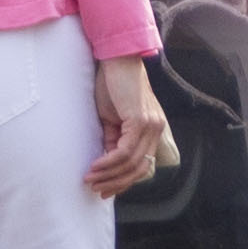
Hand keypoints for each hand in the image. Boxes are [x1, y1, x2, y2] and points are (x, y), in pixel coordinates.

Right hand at [90, 56, 175, 197]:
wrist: (116, 58)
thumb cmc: (113, 84)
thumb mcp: (111, 117)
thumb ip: (113, 138)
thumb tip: (107, 160)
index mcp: (152, 130)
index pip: (142, 164)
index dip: (124, 181)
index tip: (105, 189)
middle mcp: (156, 130)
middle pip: (139, 169)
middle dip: (116, 183)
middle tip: (97, 189)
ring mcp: (150, 126)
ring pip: (132, 163)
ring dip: (109, 175)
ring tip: (91, 179)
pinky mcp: (140, 121)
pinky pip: (124, 151)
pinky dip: (108, 162)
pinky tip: (95, 166)